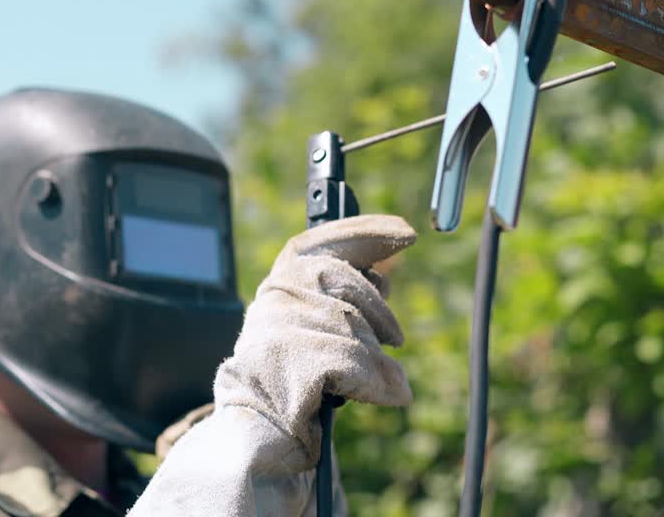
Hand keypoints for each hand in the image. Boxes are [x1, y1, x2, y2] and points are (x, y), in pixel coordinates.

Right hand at [131, 214, 416, 515]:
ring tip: (378, 380)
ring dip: (375, 359)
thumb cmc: (288, 378)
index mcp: (280, 281)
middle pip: (348, 283)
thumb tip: (383, 278)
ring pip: (356, 329)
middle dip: (378, 310)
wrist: (256, 430)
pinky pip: (359, 365)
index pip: (324, 240)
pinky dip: (378, 383)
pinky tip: (389, 395)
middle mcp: (278, 296)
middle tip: (393, 338)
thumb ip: (337, 297)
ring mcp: (284, 327)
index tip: (407, 233)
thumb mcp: (310, 325)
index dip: (367, 233)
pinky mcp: (299, 362)